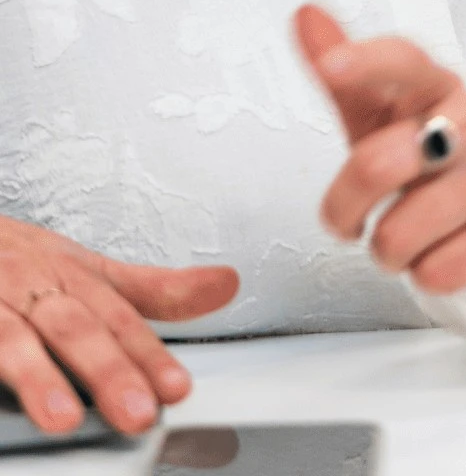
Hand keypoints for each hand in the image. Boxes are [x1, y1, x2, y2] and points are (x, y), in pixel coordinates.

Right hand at [0, 214, 236, 435]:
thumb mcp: (91, 269)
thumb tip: (227, 285)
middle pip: (76, 329)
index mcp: (76, 278)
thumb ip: (155, 289)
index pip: (119, 319)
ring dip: (39, 379)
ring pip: (15, 341)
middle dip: (108, 370)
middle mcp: (38, 288)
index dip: (148, 354)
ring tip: (63, 420)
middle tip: (138, 412)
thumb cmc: (24, 262)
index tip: (176, 388)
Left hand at [294, 5, 465, 295]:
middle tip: (357, 216)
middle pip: (377, 165)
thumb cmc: (425, 148)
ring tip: (412, 228)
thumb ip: (343, 69)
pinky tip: (444, 244)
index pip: (403, 62)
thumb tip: (306, 12)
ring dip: (390, 249)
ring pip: (398, 236)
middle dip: (346, 209)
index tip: (333, 65)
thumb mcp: (381, 112)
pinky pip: (436, 273)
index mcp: (437, 84)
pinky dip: (427, 272)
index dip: (365, 63)